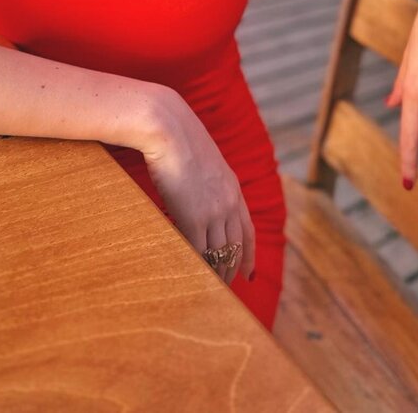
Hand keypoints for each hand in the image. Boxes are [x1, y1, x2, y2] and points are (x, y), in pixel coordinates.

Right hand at [141, 90, 255, 284]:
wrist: (168, 128)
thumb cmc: (177, 139)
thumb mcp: (203, 160)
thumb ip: (207, 181)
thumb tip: (198, 192)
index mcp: (233, 188)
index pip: (248, 230)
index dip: (249, 254)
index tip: (249, 273)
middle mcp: (229, 203)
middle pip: (236, 247)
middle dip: (233, 270)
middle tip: (227, 289)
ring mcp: (213, 212)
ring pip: (220, 254)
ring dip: (216, 274)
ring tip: (209, 290)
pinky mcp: (193, 218)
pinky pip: (199, 253)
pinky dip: (197, 268)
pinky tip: (192, 277)